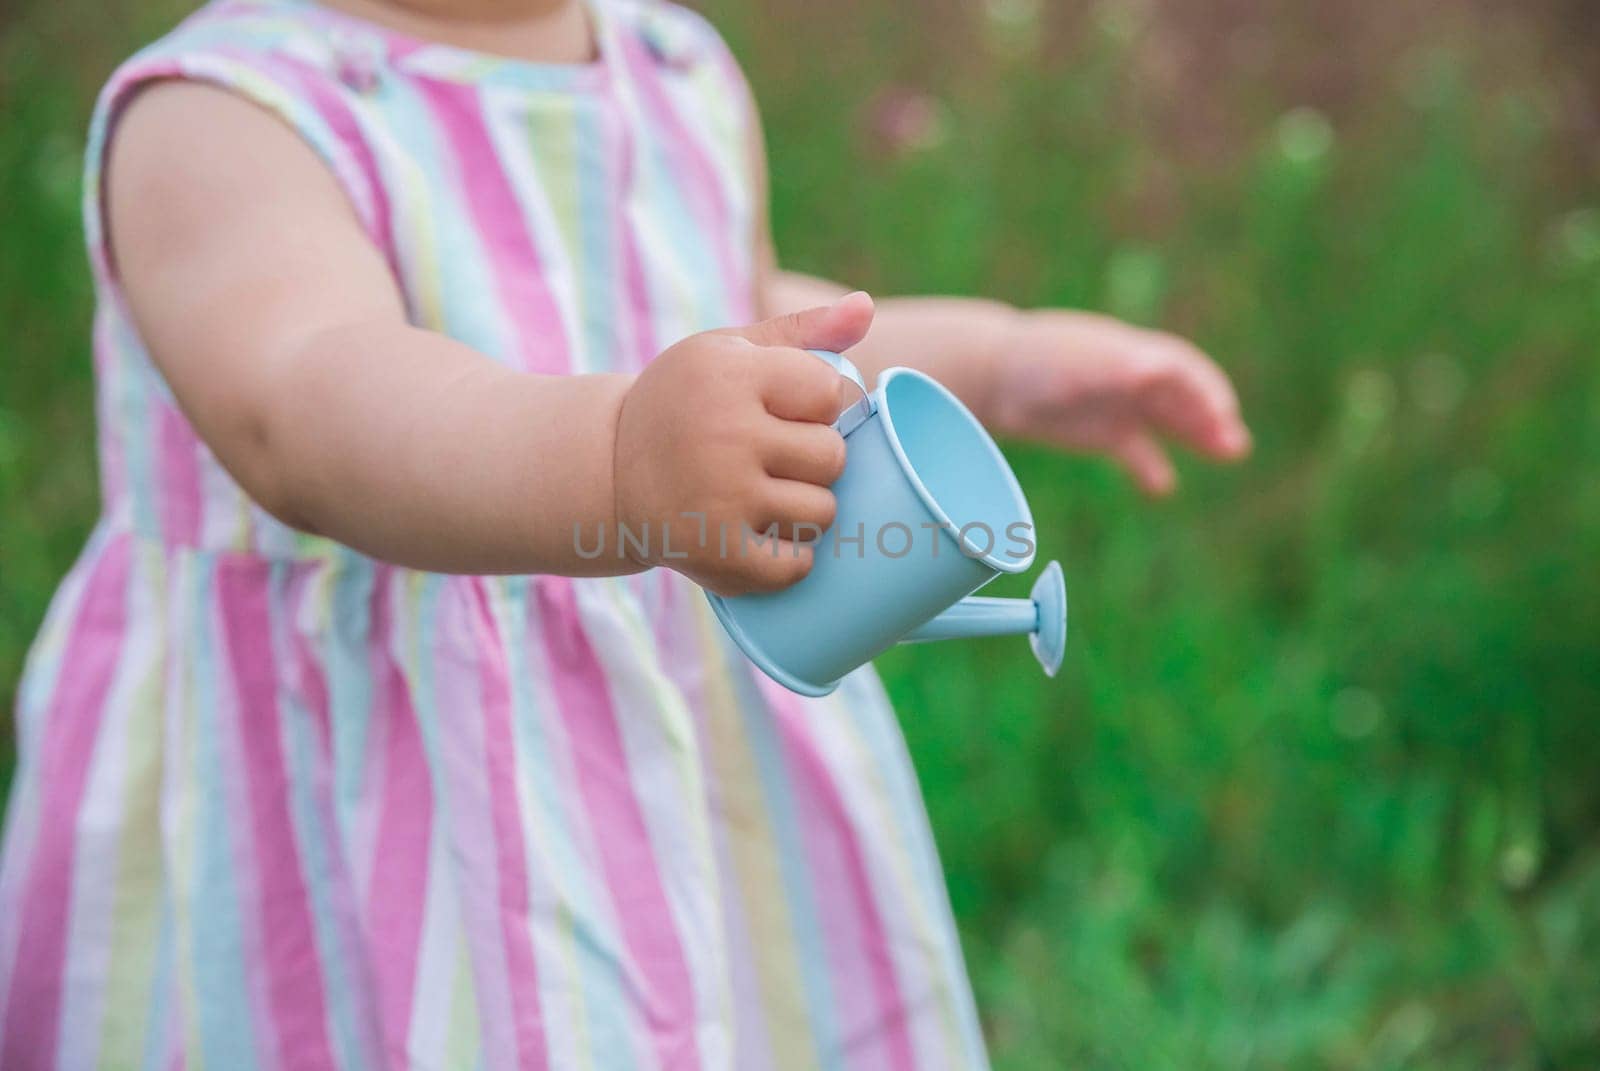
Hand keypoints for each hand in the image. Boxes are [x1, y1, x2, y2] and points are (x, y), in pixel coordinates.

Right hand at [613, 292, 875, 594]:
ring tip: (766, 498)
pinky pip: (795, 565)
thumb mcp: (729, 352)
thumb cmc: (686, 404)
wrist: (608, 471)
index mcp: (729, 376)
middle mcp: (724, 434)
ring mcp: (720, 499)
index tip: (781, 411)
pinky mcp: (716, 554)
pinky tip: (763, 539)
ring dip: (804, 511)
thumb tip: (866, 306)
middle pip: (833, 457)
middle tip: (772, 460)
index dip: (815, 405)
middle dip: (814, 460)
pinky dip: (789, 560)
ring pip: (822, 513)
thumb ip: (803, 329)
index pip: (830, 393)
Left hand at [985, 310, 1251, 494]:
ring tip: (1226, 453)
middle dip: (1211, 417)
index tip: (1223, 414)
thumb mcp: (1076, 364)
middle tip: (1233, 446)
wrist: (990, 374)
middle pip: (1183, 396)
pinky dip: (1151, 467)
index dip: (1206, 388)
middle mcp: (1129, 376)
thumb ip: (1116, 367)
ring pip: (1167, 421)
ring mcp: (1116, 403)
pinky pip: (1135, 450)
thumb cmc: (1034, 362)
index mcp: (1128, 353)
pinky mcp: (1100, 430)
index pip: (1181, 367)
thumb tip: (1157, 368)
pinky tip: (1164, 489)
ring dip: (1196, 436)